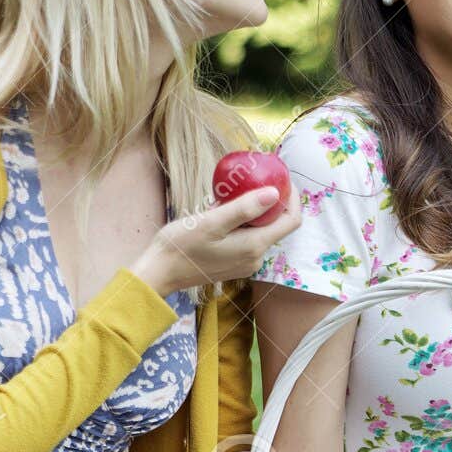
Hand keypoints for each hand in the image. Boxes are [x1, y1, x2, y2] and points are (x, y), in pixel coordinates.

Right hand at [131, 185, 302, 294]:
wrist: (160, 273)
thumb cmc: (181, 246)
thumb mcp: (212, 222)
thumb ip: (244, 208)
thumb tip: (275, 193)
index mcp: (254, 246)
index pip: (291, 221)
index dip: (291, 198)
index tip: (281, 178)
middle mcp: (256, 258)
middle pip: (277, 225)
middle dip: (271, 201)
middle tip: (254, 179)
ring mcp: (246, 263)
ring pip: (262, 231)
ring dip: (254, 211)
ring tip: (233, 193)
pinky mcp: (235, 264)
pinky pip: (248, 238)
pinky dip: (243, 223)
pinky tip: (223, 211)